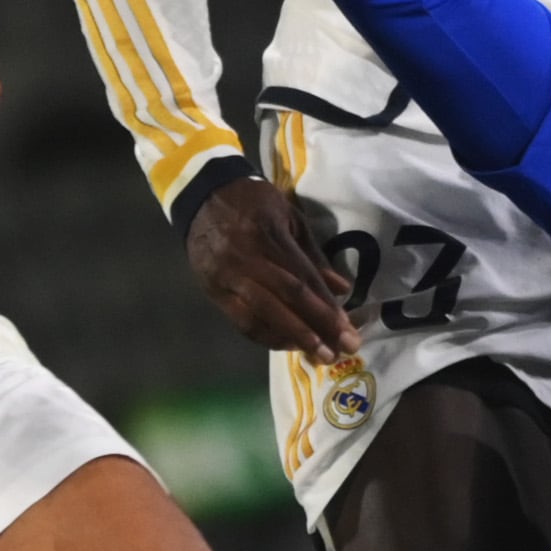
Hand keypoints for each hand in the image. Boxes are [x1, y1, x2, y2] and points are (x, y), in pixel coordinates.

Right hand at [184, 174, 357, 361]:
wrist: (202, 195)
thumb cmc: (254, 202)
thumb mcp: (289, 216)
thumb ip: (314, 255)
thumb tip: (342, 289)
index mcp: (267, 236)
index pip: (302, 280)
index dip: (327, 308)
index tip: (348, 331)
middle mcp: (245, 260)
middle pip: (285, 301)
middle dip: (316, 329)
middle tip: (341, 352)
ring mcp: (226, 278)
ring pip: (261, 316)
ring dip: (292, 339)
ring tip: (319, 355)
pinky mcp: (213, 291)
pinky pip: (241, 321)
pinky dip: (266, 337)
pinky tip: (287, 345)